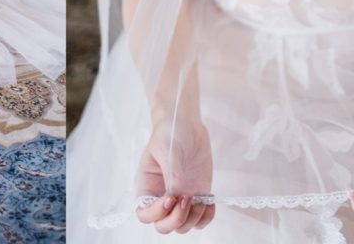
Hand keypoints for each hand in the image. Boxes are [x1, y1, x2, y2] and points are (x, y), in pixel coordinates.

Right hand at [135, 118, 214, 234]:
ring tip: (200, 198)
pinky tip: (209, 200)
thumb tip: (177, 195)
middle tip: (187, 199)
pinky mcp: (196, 197)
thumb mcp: (167, 149)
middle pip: (163, 226)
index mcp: (146, 186)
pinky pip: (200, 220)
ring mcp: (179, 199)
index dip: (156, 213)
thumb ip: (172, 173)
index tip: (170, 198)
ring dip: (192, 218)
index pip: (144, 214)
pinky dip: (206, 217)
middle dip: (176, 220)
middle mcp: (161, 197)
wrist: (186, 125)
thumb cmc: (169, 133)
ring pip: (182, 227)